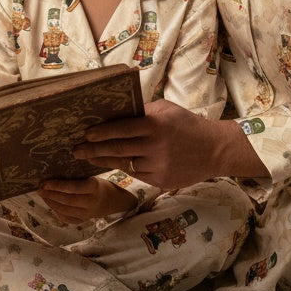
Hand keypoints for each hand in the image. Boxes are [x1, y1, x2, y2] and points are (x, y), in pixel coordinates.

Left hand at [38, 176, 134, 223]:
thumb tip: (54, 170)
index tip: (44, 182)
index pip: (73, 187)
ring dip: (51, 202)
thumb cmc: (98, 184)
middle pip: (67, 200)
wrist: (112, 201)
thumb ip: (77, 175)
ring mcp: (87, 214)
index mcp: (94, 188)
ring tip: (42, 195)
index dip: (57, 185)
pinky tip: (50, 203)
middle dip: (51, 194)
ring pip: (65, 210)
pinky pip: (66, 218)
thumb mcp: (91, 175)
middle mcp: (91, 202)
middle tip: (40, 188)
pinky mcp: (83, 221)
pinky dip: (56, 210)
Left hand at [72, 99, 268, 190]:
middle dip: (94, 151)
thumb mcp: (166, 109)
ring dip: (105, 161)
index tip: (86, 134)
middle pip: (117, 149)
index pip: (121, 129)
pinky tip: (114, 165)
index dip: (101, 132)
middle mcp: (155, 146)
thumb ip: (143, 113)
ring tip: (89, 159)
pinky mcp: (161, 181)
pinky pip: (137, 174)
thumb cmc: (187, 124)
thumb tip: (117, 113)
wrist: (214, 149)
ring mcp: (158, 166)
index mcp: (155, 125)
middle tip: (76, 151)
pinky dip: (125, 169)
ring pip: (125, 164)